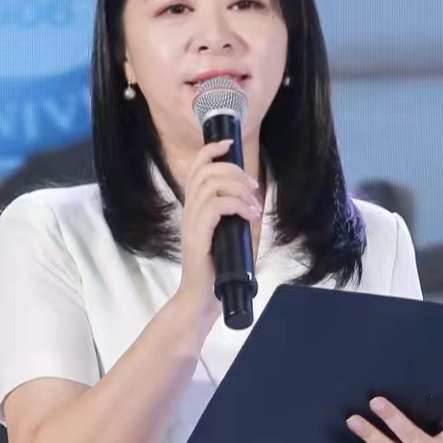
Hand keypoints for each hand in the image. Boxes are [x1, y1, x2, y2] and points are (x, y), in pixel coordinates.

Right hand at [175, 137, 262, 322]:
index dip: (212, 149)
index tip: (230, 143)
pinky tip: (251, 216)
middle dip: (235, 170)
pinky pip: (217, 206)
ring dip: (239, 188)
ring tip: (253, 204)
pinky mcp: (198, 235)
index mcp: (194, 207)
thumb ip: (233, 217)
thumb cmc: (215, 271)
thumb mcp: (227, 236)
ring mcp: (192, 222)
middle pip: (207, 170)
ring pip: (212, 184)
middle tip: (253, 187)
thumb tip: (252, 202)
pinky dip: (238, 205)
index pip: (197, 166)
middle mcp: (189, 210)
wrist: (201, 299)